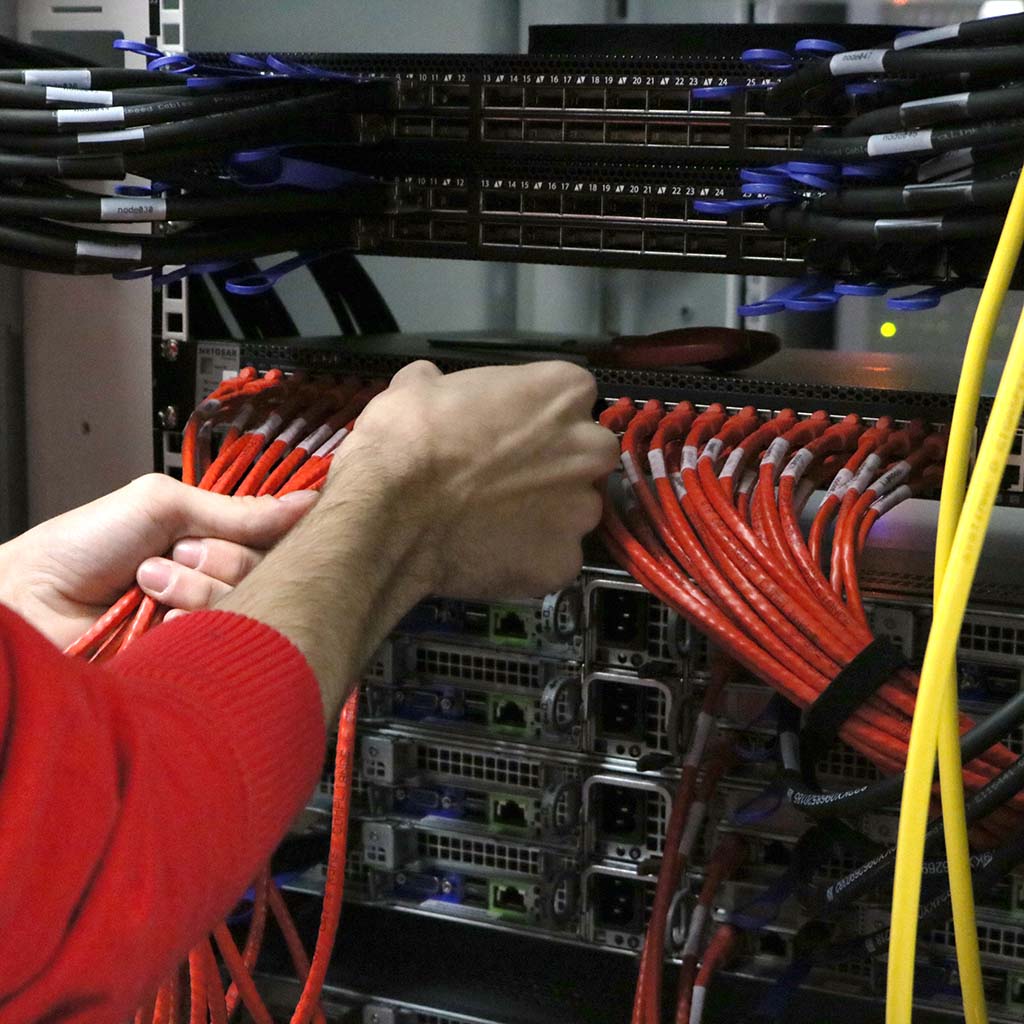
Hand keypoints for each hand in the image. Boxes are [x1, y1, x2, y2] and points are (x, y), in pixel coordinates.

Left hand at [0, 474, 317, 648]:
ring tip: (147, 586)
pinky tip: (153, 621)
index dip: (264, 531)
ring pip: (248, 604)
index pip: (276, 535)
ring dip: (193, 588)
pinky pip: (224, 639)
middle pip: (267, 570)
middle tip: (173, 553)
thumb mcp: (161, 506)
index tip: (245, 528)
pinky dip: (187, 622)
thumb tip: (305, 503)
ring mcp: (207, 622)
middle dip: (217, 557)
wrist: (29, 604)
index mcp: (214, 541)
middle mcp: (217, 581)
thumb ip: (237, 510)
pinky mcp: (197, 658)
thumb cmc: (80, 548)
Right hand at [333, 359, 619, 598]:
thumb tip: (430, 382)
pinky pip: (554, 559)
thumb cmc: (408, 440)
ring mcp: (580, 511)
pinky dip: (529, 559)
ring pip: (575, 510)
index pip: (572, 395)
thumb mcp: (417, 387)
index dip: (539, 416)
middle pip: (588, 454)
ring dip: (546, 514)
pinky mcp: (563, 563)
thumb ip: (443, 383)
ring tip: (494, 522)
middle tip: (508, 478)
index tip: (512, 429)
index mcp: (562, 391)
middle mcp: (588, 449)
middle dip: (557, 465)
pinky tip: (490, 555)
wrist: (390, 515)